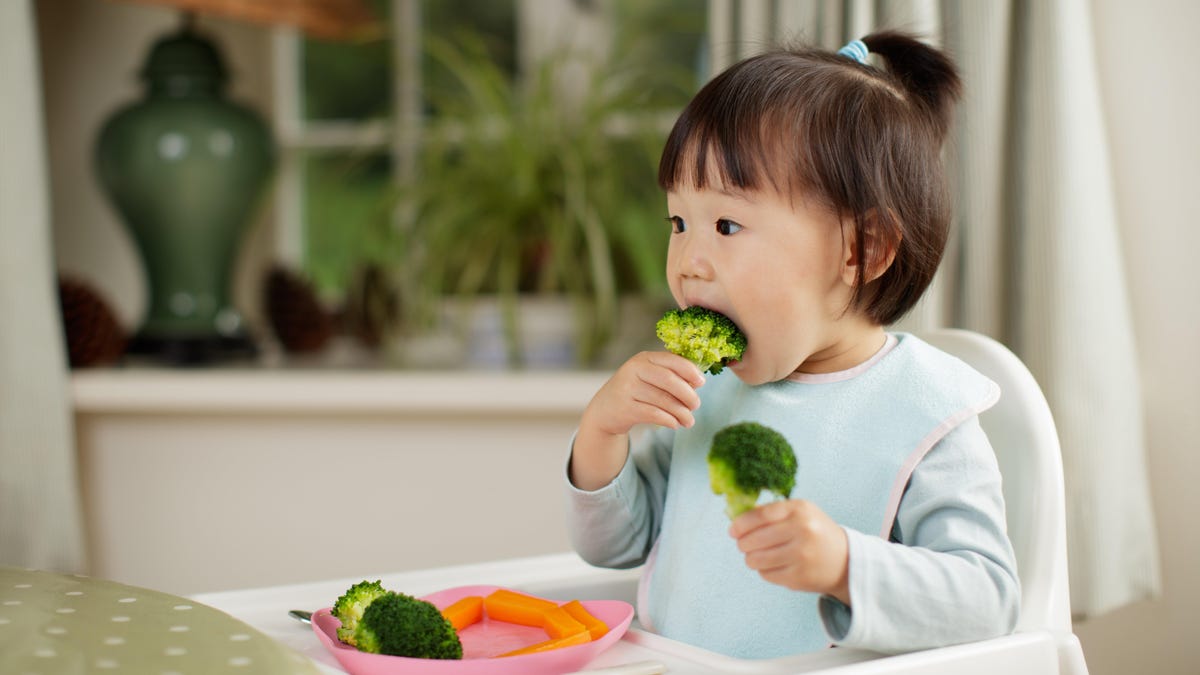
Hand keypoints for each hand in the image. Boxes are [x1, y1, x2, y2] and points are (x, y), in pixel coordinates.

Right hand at [583, 351, 704, 435]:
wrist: (604, 410)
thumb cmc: (634, 392)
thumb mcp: (649, 378)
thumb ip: (671, 376)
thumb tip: (698, 382)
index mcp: (644, 358)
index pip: (672, 360)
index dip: (690, 371)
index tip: (702, 383)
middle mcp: (634, 370)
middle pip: (669, 380)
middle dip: (688, 395)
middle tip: (696, 406)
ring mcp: (627, 388)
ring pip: (663, 400)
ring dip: (681, 413)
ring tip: (689, 421)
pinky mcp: (625, 408)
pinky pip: (654, 414)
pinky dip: (669, 420)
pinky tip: (675, 424)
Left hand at [729, 499, 850, 604]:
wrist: (846, 561)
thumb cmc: (815, 532)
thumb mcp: (800, 513)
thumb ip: (771, 512)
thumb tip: (737, 519)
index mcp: (800, 510)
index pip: (760, 515)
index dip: (741, 524)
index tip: (732, 530)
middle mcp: (802, 531)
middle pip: (754, 539)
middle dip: (743, 544)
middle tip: (744, 545)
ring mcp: (801, 556)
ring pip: (756, 559)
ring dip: (751, 559)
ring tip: (757, 556)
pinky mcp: (799, 577)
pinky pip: (766, 574)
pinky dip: (765, 571)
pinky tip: (774, 566)